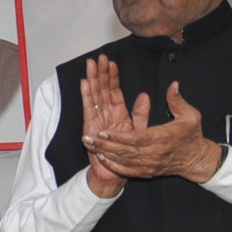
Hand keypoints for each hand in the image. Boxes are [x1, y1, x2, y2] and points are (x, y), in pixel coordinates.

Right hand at [78, 56, 139, 197]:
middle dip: (100, 73)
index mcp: (119, 114)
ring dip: (92, 80)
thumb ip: (142, 114)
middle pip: (102, 90)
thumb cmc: (130, 155)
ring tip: (91, 65)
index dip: (113, 76)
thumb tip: (146, 96)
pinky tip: (86, 84)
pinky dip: (87, 97)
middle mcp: (106, 116)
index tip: (111, 61)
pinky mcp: (91, 129)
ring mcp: (97, 121)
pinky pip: (89, 110)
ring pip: (95, 96)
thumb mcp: (143, 130)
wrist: (118, 174)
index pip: (114, 91)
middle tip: (98, 57)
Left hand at [85, 80, 224, 184]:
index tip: (103, 131)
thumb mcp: (190, 116)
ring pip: (123, 160)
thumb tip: (173, 85)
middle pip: (125, 150)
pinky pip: (127, 170)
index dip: (118, 136)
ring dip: (105, 153)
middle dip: (105, 144)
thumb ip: (177, 101)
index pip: (137, 138)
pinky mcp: (147, 172)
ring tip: (90, 145)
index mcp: (163, 138)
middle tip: (88, 138)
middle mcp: (155, 153)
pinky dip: (114, 164)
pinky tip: (102, 157)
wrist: (196, 159)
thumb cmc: (191, 135)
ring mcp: (150, 165)